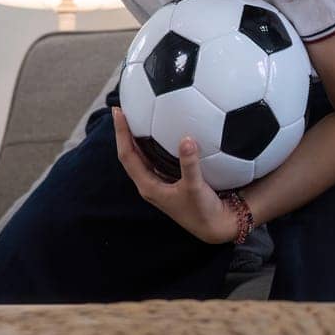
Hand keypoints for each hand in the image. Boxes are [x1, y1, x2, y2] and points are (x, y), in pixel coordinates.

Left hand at [112, 107, 236, 244]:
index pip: (127, 155)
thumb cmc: (203, 210)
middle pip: (130, 153)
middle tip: (124, 108)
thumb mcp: (196, 187)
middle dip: (125, 132)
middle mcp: (150, 183)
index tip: (118, 112)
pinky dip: (156, 142)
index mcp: (148, 186)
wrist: (216, 226)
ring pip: (142, 155)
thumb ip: (190, 164)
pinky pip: (157, 157)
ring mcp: (160, 181)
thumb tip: (187, 138)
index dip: (121, 133)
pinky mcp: (171, 180)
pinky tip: (164, 129)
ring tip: (139, 115)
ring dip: (138, 137)